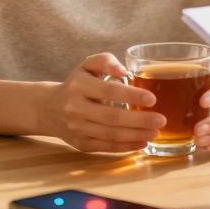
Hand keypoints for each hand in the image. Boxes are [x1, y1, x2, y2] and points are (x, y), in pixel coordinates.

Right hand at [37, 53, 164, 152]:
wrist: (47, 109)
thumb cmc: (76, 84)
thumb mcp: (86, 65)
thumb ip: (105, 61)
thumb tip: (123, 71)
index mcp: (78, 86)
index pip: (108, 91)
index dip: (131, 96)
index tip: (152, 99)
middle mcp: (75, 108)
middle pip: (111, 117)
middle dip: (139, 120)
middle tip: (161, 120)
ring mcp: (77, 128)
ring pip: (110, 135)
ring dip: (136, 135)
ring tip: (156, 132)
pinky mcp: (81, 144)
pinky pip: (106, 147)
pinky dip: (126, 147)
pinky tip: (142, 142)